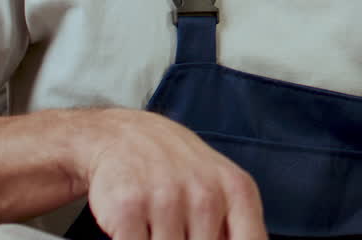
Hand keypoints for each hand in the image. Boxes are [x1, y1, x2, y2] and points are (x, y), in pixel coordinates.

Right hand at [76, 109, 265, 239]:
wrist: (122, 133)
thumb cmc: (177, 167)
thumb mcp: (221, 185)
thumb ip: (237, 225)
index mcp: (239, 190)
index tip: (212, 239)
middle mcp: (207, 194)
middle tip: (181, 229)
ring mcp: (168, 200)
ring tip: (156, 224)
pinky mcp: (129, 208)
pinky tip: (134, 226)